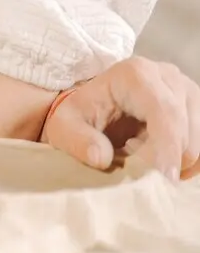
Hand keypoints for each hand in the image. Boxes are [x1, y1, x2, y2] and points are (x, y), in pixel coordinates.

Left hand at [42, 57, 199, 179]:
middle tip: (139, 172)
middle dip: (168, 159)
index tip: (164, 179)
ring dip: (176, 160)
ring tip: (142, 158)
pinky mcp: (196, 108)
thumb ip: (78, 141)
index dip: (168, 148)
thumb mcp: (65, 127)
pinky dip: (186, 160)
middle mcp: (168, 76)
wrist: (92, 107)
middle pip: (186, 129)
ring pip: (198, 140)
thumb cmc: (80, 116)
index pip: (165, 112)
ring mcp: (188, 91)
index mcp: (136, 74)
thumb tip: (100, 158)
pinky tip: (160, 159)